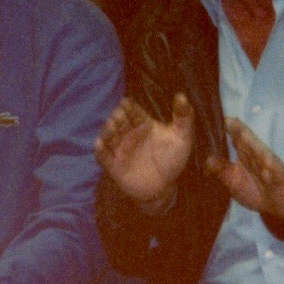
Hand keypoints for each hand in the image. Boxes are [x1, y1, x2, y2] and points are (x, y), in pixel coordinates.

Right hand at [96, 93, 193, 210]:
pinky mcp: (114, 166)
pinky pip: (103, 156)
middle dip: (116, 117)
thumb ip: (184, 116)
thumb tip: (181, 95)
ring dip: (107, 131)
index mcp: (143, 124)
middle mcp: (129, 134)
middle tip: (119, 116)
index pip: (132, 111)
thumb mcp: (183, 136)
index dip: (128, 106)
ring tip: (110, 128)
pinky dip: (99, 150)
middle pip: (118, 121)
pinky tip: (99, 144)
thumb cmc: (173, 159)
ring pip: (108, 136)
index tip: (126, 103)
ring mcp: (120, 149)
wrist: (165, 187)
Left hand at [210, 118, 283, 220]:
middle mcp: (256, 156)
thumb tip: (207, 157)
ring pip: (259, 152)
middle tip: (226, 117)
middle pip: (246, 141)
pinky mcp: (281, 176)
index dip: (226, 129)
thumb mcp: (234, 182)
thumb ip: (221, 170)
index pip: (235, 140)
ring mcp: (269, 165)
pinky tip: (266, 159)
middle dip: (237, 130)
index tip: (214, 118)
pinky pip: (275, 170)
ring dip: (251, 142)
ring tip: (241, 131)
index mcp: (245, 155)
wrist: (280, 205)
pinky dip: (270, 164)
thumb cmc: (256, 190)